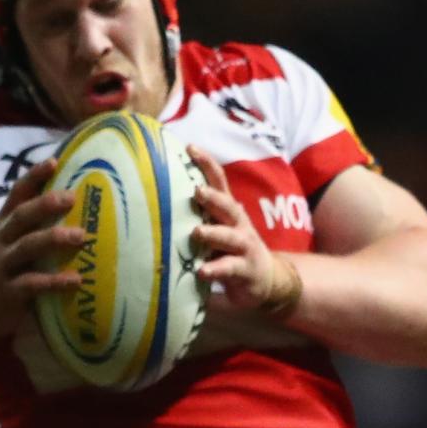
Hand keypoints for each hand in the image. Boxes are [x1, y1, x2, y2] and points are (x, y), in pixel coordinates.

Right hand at [0, 158, 83, 339]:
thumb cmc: (5, 269)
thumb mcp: (10, 242)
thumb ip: (33, 226)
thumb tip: (75, 203)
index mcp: (4, 224)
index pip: (17, 194)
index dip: (34, 177)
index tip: (53, 161)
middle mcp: (1, 240)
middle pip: (21, 217)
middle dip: (45, 204)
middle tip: (71, 197)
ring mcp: (2, 265)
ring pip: (27, 247)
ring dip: (54, 239)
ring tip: (81, 236)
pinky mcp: (8, 292)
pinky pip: (32, 284)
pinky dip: (54, 282)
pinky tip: (75, 280)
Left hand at [189, 147, 301, 316]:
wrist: (267, 279)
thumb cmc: (231, 251)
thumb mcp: (217, 230)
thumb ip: (198, 217)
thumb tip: (159, 202)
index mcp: (228, 211)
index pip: (219, 182)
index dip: (207, 164)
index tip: (190, 148)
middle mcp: (238, 225)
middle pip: (228, 206)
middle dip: (213, 197)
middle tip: (197, 190)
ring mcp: (244, 247)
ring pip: (230, 237)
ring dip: (214, 233)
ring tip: (197, 232)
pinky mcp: (245, 270)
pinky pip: (229, 268)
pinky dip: (215, 269)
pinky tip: (202, 272)